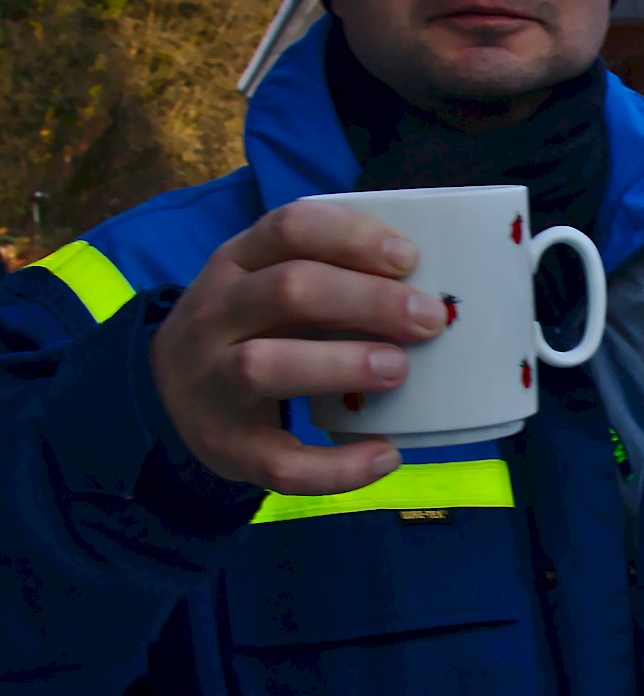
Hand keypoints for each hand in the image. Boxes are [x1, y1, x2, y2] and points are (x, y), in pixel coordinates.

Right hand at [150, 200, 447, 494]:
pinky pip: (280, 463)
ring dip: (341, 365)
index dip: (352, 238)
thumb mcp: (264, 281)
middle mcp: (214, 315)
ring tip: (399, 370)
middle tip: (427, 319)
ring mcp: (213, 383)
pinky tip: (386, 455)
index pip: (289, 228)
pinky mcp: (227, 448)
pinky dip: (338, 466)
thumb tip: (427, 290)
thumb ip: (327, 274)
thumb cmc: (247, 326)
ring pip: (266, 366)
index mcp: (234, 262)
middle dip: (365, 301)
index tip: (408, 258)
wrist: (164, 392)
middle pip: (287, 291)